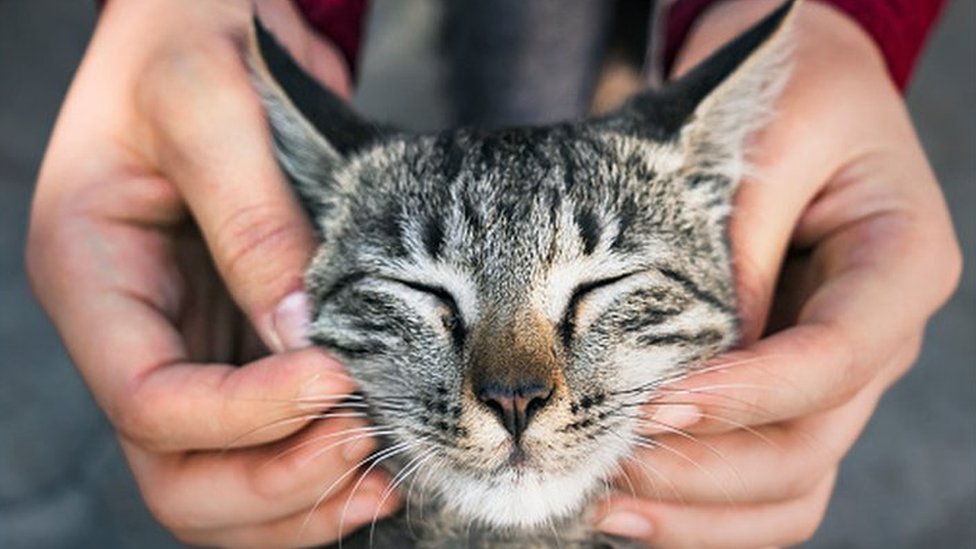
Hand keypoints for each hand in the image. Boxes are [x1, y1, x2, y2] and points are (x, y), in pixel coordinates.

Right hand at [26, 0, 396, 545]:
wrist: (208, 23)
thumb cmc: (189, 40)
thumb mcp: (209, 105)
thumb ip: (251, 219)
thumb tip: (303, 335)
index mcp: (93, 276)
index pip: (149, 399)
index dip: (244, 414)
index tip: (338, 378)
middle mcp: (133, 330)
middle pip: (175, 471)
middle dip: (271, 480)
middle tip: (365, 445)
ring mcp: (189, 346)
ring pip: (217, 480)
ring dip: (297, 498)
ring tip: (382, 473)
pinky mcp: (241, 346)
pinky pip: (264, 445)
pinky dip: (315, 473)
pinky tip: (377, 463)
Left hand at [594, 2, 961, 546]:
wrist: (796, 93)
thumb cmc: (789, 96)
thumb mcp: (770, 135)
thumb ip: (738, 245)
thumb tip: (690, 362)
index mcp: (900, 265)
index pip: (836, 358)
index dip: (747, 395)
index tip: (652, 403)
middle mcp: (877, 338)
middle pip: (808, 446)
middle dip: (704, 469)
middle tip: (602, 461)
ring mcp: (834, 375)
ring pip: (789, 486)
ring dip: (699, 512)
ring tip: (601, 507)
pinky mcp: (786, 390)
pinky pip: (761, 476)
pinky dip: (702, 506)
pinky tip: (630, 504)